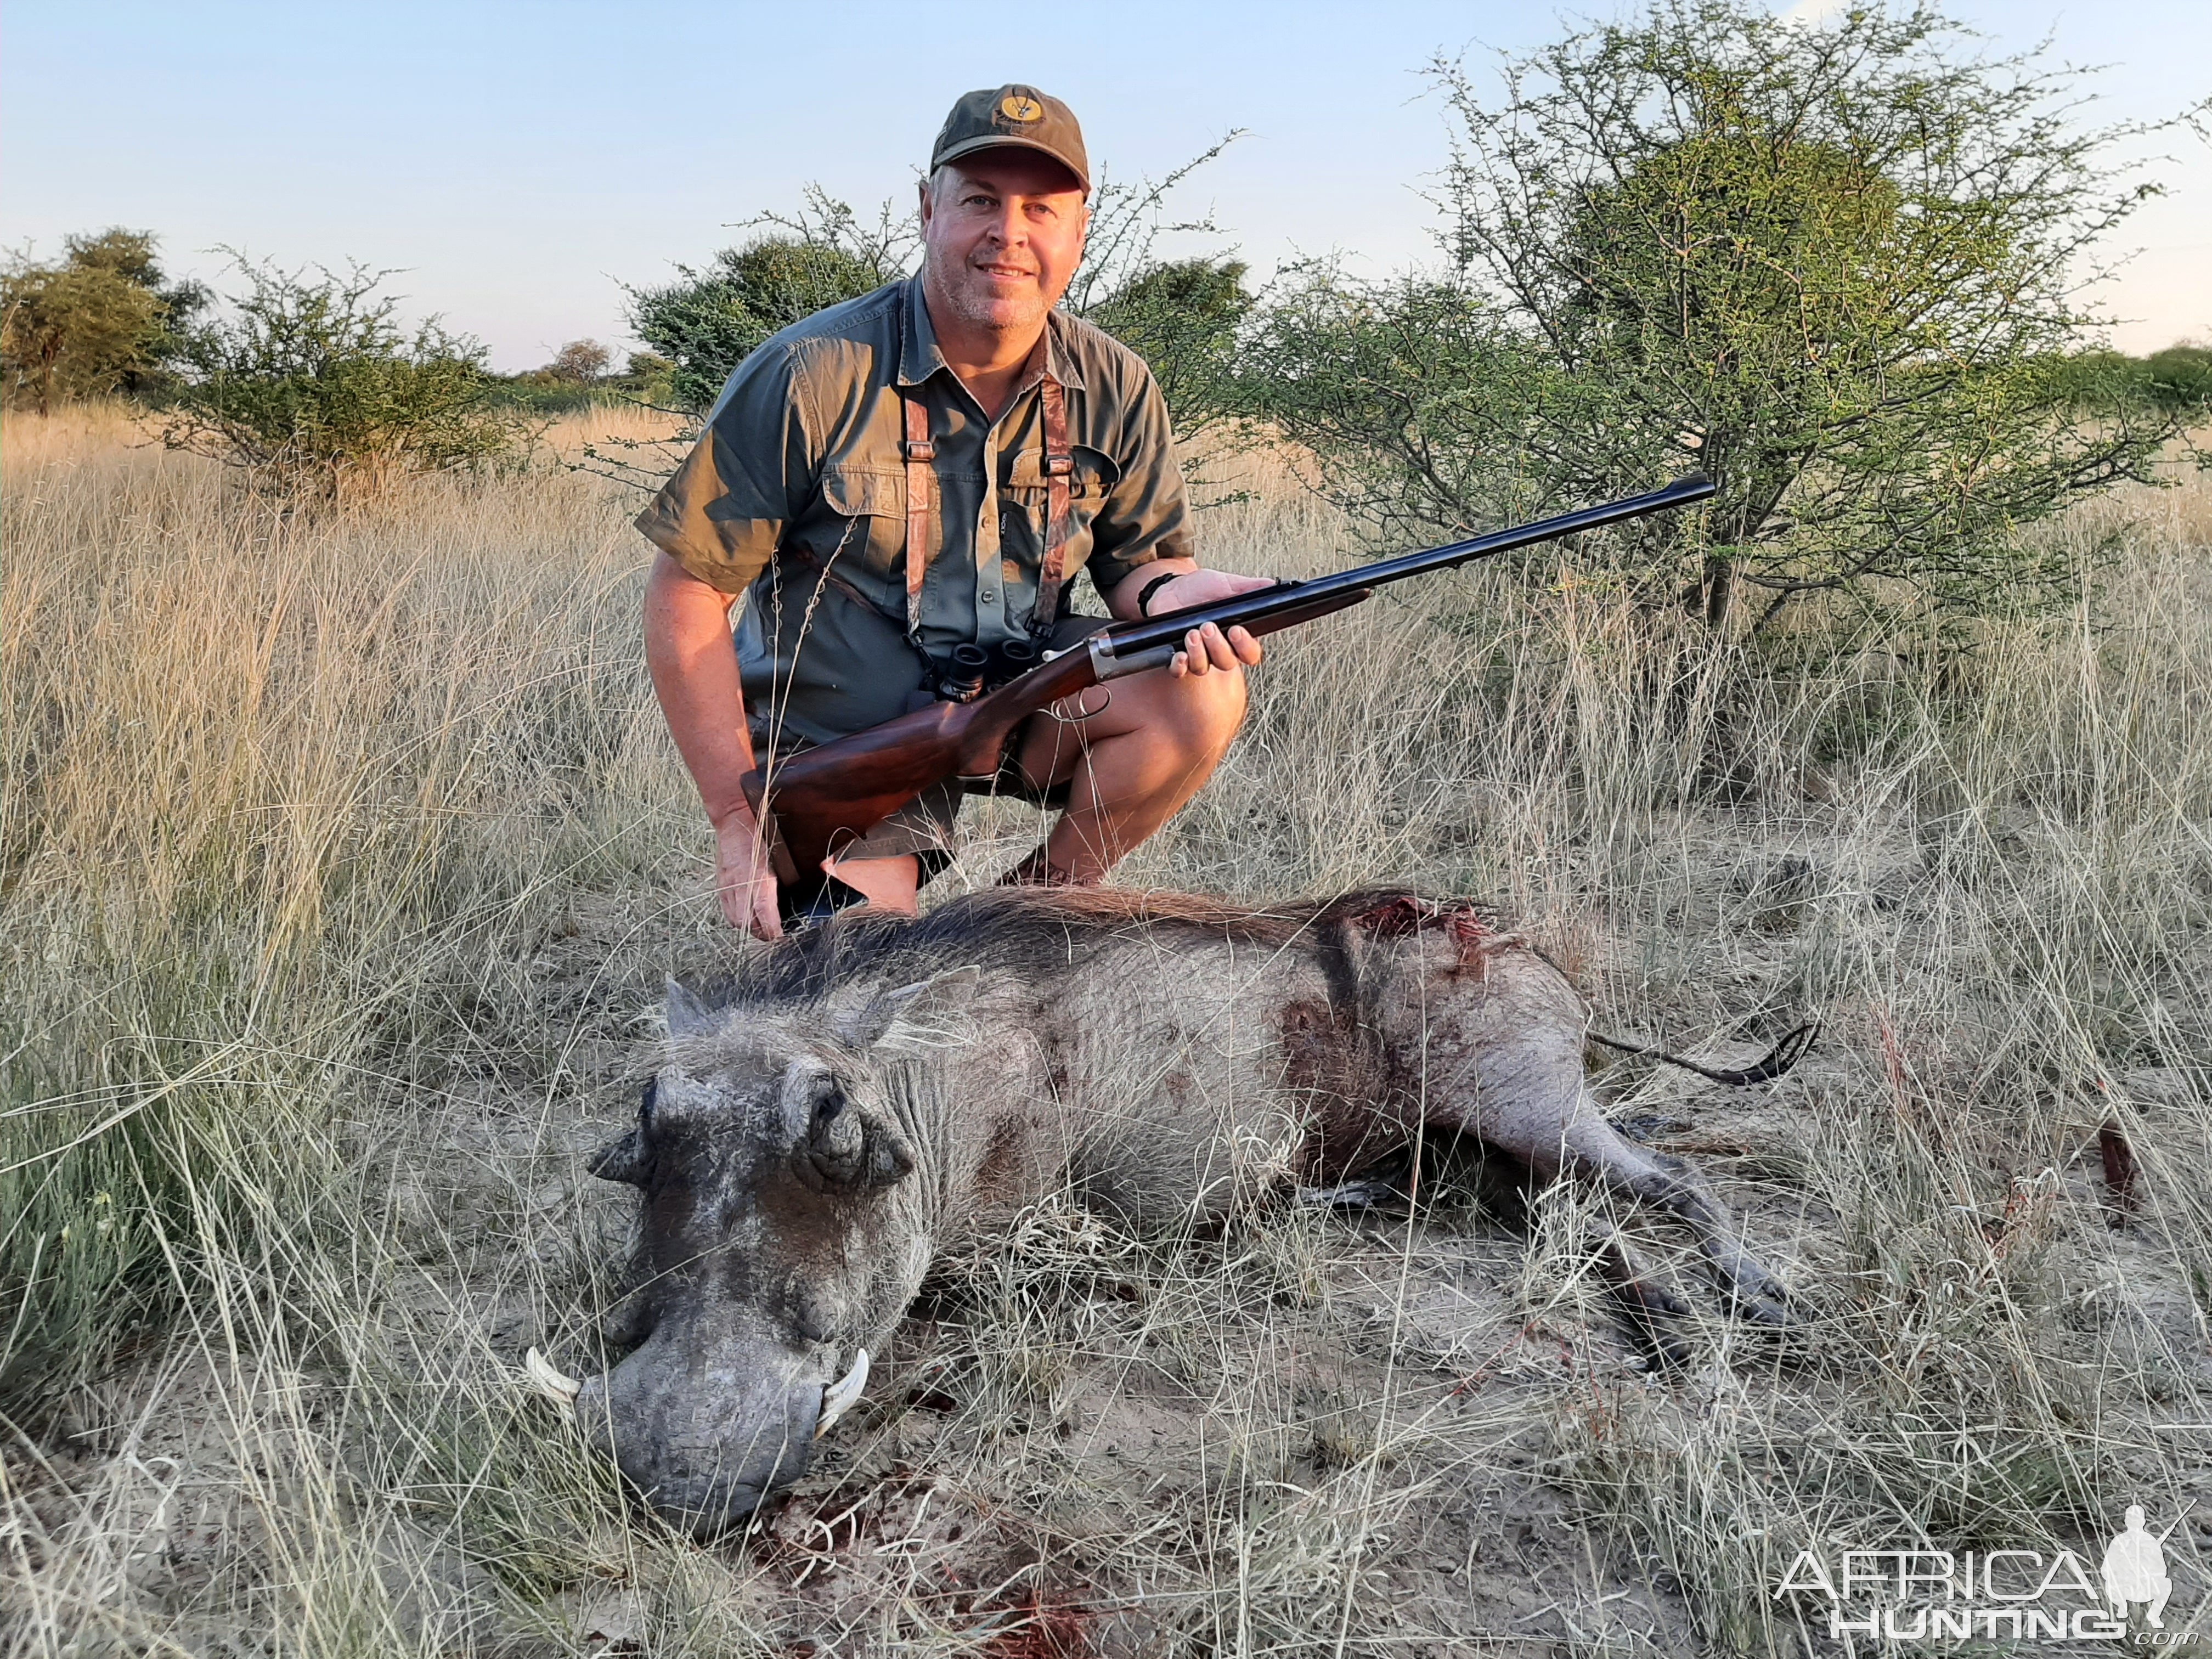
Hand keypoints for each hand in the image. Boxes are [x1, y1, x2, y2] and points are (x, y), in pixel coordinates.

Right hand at [711, 807, 782, 939]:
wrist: (735, 820)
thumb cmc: (761, 834)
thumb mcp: (781, 856)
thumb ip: (788, 877)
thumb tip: (803, 889)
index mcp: (760, 878)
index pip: (764, 914)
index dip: (772, 929)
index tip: (779, 934)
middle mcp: (742, 885)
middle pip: (748, 923)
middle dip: (761, 933)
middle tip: (772, 934)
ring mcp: (728, 885)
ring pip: (735, 919)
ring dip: (748, 927)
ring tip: (759, 927)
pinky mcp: (721, 884)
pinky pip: (727, 909)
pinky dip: (736, 917)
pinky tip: (745, 915)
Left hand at [1146, 569, 1269, 678]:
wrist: (1174, 587)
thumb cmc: (1202, 588)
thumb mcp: (1227, 584)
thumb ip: (1249, 588)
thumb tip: (1271, 585)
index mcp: (1235, 635)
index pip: (1249, 653)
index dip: (1245, 647)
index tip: (1236, 630)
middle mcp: (1217, 649)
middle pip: (1226, 663)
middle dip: (1218, 646)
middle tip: (1208, 627)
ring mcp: (1197, 654)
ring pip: (1203, 668)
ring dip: (1199, 654)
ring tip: (1192, 633)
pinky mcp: (1176, 655)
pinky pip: (1179, 670)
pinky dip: (1180, 666)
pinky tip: (1180, 655)